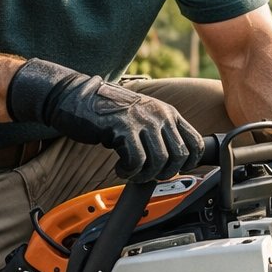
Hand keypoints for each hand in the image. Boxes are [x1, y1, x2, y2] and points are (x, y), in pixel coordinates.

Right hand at [7, 59, 204, 180]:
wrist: (76, 96)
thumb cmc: (107, 111)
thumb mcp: (143, 116)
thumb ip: (160, 132)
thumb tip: (174, 162)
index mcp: (168, 112)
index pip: (195, 142)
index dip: (190, 163)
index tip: (176, 171)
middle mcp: (159, 115)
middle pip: (179, 156)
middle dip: (164, 173)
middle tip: (148, 175)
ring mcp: (142, 120)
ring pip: (159, 160)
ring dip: (146, 175)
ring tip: (132, 173)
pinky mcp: (122, 128)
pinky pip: (136, 161)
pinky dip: (129, 172)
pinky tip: (120, 169)